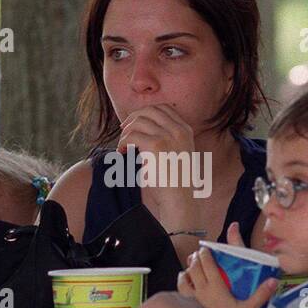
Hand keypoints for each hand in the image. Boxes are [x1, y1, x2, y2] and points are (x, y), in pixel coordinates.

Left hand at [117, 103, 199, 230]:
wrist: (180, 199)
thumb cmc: (174, 182)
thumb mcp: (177, 154)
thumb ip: (165, 139)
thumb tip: (139, 128)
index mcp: (186, 130)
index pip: (164, 108)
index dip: (145, 112)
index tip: (134, 123)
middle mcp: (179, 130)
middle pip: (150, 110)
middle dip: (133, 118)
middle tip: (123, 130)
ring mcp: (169, 136)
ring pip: (138, 122)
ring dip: (126, 133)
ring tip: (122, 147)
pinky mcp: (157, 146)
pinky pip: (132, 136)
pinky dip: (123, 143)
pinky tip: (121, 152)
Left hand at [178, 223, 276, 307]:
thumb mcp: (251, 307)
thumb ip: (262, 293)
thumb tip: (274, 280)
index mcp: (216, 287)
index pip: (208, 265)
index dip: (206, 254)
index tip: (207, 247)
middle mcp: (203, 290)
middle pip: (195, 268)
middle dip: (197, 257)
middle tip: (201, 252)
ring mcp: (197, 297)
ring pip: (185, 278)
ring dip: (188, 267)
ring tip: (193, 262)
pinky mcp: (195, 303)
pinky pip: (183, 289)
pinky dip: (183, 281)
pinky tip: (186, 277)